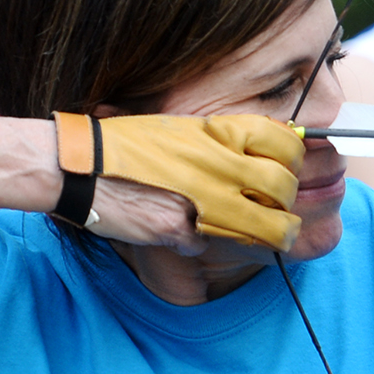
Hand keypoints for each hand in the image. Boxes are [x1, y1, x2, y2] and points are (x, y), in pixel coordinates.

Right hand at [64, 114, 305, 252]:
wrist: (79, 167)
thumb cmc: (125, 145)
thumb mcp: (179, 130)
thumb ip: (217, 142)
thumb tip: (254, 155)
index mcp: (219, 133)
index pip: (283, 144)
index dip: (293, 162)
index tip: (289, 171)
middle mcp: (217, 163)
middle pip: (281, 189)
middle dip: (287, 205)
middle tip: (284, 213)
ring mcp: (200, 198)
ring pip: (260, 227)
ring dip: (270, 235)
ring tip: (274, 237)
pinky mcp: (178, 229)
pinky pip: (205, 243)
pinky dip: (197, 241)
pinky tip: (184, 234)